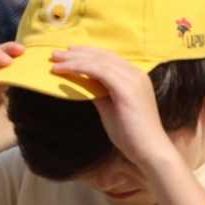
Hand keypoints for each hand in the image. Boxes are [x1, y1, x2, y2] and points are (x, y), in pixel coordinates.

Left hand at [50, 47, 174, 168]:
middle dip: (77, 53)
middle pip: (102, 56)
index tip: (68, 53)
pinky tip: (65, 70)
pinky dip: (79, 68)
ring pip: (98, 61)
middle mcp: (136, 74)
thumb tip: (82, 83)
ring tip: (55, 61)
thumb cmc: (130, 134)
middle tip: (55, 54)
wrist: (149, 152)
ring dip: (74, 59)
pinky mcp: (127, 88)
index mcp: (135, 77)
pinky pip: (98, 70)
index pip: (108, 57)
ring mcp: (133, 79)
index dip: (87, 53)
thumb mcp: (109, 108)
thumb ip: (98, 93)